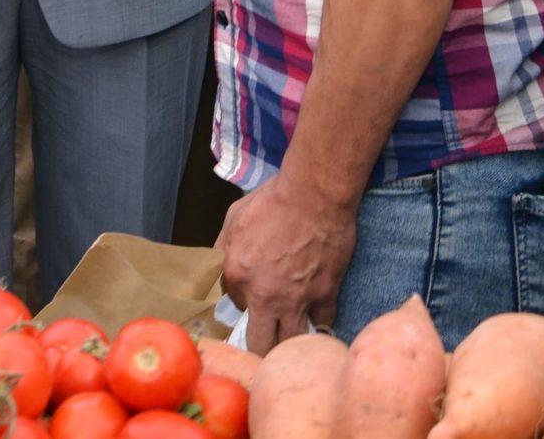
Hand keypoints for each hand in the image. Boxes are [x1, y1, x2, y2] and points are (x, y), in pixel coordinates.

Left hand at [218, 171, 356, 352]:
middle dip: (260, 348)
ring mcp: (297, 300)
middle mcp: (264, 296)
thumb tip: (218, 264)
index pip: (234, 305)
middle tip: (264, 342)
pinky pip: (322, 323)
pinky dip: (318, 323)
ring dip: (288, 344)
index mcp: (237, 275)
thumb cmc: (272, 201)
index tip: (251, 295)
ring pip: (290, 343)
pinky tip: (315, 319)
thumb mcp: (234, 217)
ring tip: (288, 342)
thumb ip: (223, 247)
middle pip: (259, 343)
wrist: (314, 196)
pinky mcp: (325, 295)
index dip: (243, 301)